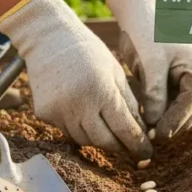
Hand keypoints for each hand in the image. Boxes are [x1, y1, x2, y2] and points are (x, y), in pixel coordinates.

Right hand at [0, 0, 151, 160]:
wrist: (48, 38)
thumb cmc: (88, 51)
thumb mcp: (116, 72)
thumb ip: (129, 103)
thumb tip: (142, 132)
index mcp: (101, 91)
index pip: (124, 129)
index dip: (137, 144)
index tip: (147, 152)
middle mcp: (78, 105)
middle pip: (104, 141)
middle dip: (120, 147)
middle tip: (131, 148)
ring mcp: (58, 111)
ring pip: (85, 140)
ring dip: (100, 138)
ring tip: (110, 131)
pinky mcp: (44, 114)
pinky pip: (67, 131)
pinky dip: (80, 129)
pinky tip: (86, 117)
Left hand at [107, 0, 191, 140]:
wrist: (137, 14)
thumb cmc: (146, 31)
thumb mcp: (151, 61)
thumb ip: (155, 92)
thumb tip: (155, 124)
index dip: (178, 119)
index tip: (159, 133)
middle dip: (176, 124)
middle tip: (153, 136)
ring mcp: (188, 79)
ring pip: (186, 111)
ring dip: (171, 123)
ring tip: (149, 131)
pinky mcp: (175, 83)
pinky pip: (175, 105)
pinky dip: (164, 115)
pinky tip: (148, 120)